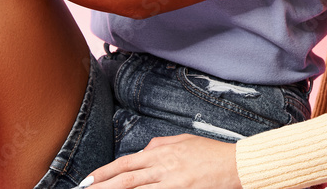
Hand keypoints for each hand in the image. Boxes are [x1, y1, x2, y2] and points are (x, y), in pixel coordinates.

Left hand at [87, 135, 241, 188]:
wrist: (236, 165)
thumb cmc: (213, 153)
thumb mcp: (185, 141)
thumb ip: (162, 144)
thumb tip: (145, 149)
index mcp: (163, 152)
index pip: (126, 162)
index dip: (105, 171)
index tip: (89, 180)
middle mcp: (163, 166)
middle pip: (125, 178)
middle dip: (102, 186)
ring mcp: (171, 181)